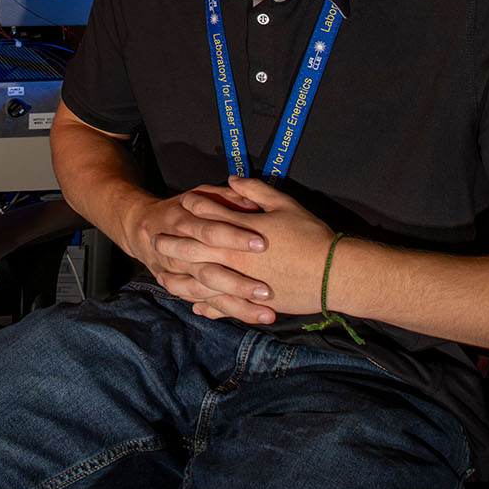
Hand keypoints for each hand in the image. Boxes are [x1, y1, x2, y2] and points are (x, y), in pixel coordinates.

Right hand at [123, 183, 274, 320]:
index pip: (211, 232)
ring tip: (266, 314)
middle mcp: (181, 253)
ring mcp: (180, 275)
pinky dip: (223, 312)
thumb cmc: (181, 209)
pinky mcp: (182, 288)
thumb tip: (252, 205)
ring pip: (206, 294)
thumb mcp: (199, 195)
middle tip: (267, 292)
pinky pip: (202, 303)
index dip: (235, 237)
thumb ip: (225, 198)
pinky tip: (249, 317)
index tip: (262, 244)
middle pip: (209, 272)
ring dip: (237, 306)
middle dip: (238, 284)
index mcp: (185, 223)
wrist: (142, 229)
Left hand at [160, 177, 337, 322]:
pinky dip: (206, 306)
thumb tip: (232, 182)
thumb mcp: (285, 205)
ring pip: (200, 282)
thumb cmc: (312, 237)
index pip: (208, 216)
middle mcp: (234, 258)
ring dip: (180, 279)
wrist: (335, 274)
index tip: (179, 204)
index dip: (192, 208)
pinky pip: (222, 306)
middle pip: (193, 249)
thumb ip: (255, 192)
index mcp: (240, 231)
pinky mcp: (251, 302)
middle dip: (171, 244)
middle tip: (153, 240)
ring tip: (163, 277)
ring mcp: (241, 283)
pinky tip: (194, 305)